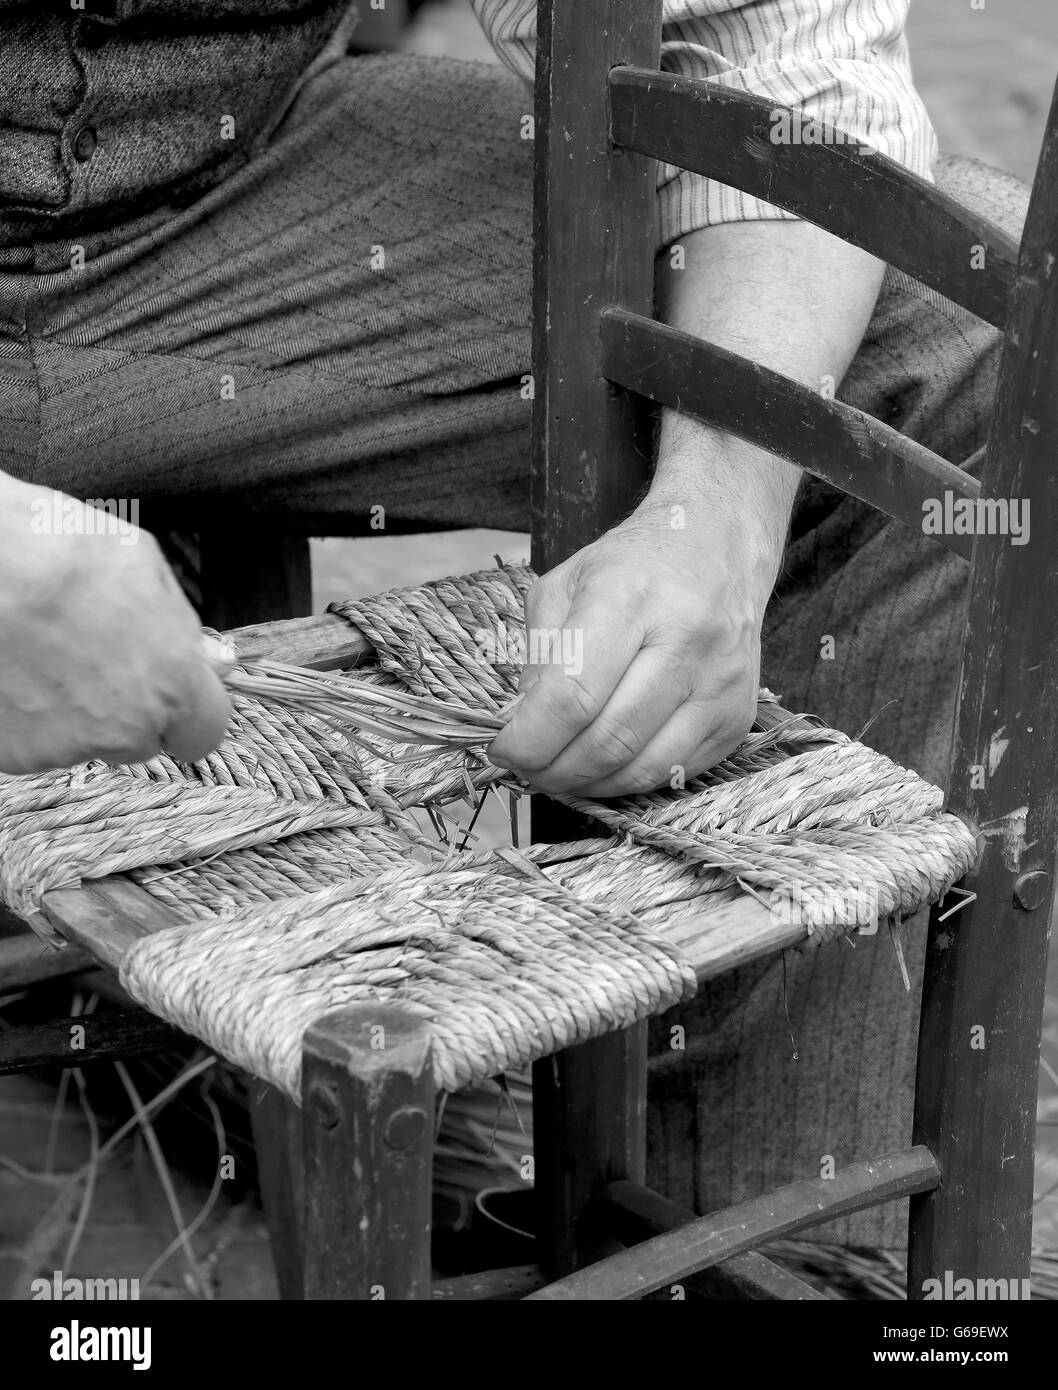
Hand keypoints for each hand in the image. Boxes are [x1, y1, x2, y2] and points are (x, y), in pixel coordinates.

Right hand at [0, 478, 230, 774]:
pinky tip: (16, 668)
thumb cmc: (56, 554)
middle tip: (95, 657)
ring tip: (44, 651)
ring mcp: (64, 748)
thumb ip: (181, 626)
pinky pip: (34, 741)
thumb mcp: (144, 568)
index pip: (203, 732)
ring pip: (84, 739)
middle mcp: (123, 730)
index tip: (171, 689)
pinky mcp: (15, 755)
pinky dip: (27, 715)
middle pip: (140, 738)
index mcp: (170, 687)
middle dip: (128, 708)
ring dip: (74, 710)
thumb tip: (214, 659)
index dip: (187, 709)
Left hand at [488, 487, 779, 798]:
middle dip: (553, 769)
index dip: (530, 738)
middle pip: (607, 740)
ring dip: (588, 785)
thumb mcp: (566, 585)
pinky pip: (673, 772)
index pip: (574, 695)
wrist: (720, 548)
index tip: (503, 750)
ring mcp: (721, 683)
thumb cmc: (633, 568)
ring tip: (558, 774)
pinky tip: (602, 767)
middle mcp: (686, 639)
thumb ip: (539, 655)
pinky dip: (628, 782)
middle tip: (526, 769)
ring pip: (642, 768)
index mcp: (630, 597)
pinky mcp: (738, 717)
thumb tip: (521, 726)